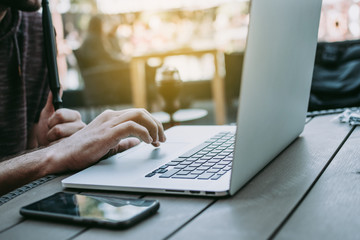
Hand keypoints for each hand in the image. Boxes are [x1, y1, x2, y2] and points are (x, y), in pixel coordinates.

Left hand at [29, 92, 85, 147]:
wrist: (46, 148)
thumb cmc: (47, 132)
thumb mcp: (47, 115)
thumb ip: (52, 101)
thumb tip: (59, 86)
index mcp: (75, 116)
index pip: (60, 114)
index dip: (51, 120)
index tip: (50, 124)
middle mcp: (81, 126)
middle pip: (59, 128)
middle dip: (50, 132)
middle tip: (52, 134)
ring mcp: (80, 139)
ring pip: (60, 137)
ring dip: (52, 140)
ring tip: (55, 141)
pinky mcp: (77, 150)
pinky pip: (60, 147)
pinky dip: (54, 147)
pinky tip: (58, 148)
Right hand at [47, 108, 165, 172]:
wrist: (63, 156)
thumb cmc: (82, 151)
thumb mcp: (107, 145)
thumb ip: (122, 142)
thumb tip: (136, 143)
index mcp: (111, 118)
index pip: (138, 114)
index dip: (152, 124)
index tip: (158, 136)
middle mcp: (111, 117)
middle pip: (142, 112)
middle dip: (156, 124)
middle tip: (163, 138)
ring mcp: (109, 123)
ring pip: (139, 116)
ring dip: (154, 128)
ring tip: (158, 141)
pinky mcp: (108, 133)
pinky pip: (132, 127)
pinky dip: (144, 133)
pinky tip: (148, 142)